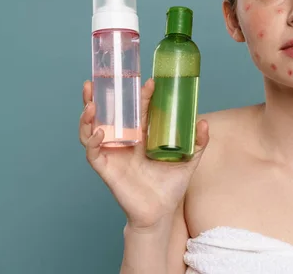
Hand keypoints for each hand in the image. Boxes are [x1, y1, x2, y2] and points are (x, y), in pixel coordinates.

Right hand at [78, 79, 209, 229]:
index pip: (138, 110)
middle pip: (109, 114)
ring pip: (93, 129)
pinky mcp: (106, 168)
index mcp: (142, 136)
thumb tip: (203, 122)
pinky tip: (99, 132)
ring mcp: (114, 154)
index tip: (149, 82)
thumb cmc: (171, 186)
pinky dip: (92, 140)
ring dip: (89, 115)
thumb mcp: (189, 161)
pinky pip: (93, 152)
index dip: (140, 95)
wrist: (161, 212)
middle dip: (101, 97)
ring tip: (91, 103)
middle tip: (99, 80)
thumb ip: (198, 143)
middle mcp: (125, 141)